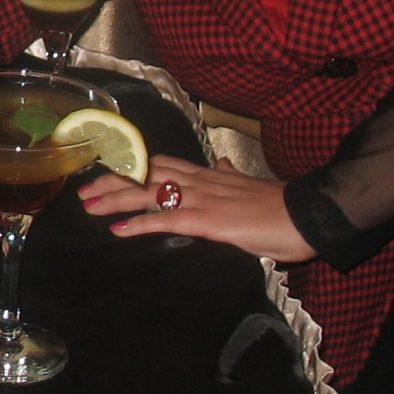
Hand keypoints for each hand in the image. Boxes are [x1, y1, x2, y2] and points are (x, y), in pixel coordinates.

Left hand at [79, 154, 315, 263]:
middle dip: (113, 180)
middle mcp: (201, 181)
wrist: (308, 215)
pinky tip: (118, 230)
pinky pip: (167, 219)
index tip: (106, 167)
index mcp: (210, 174)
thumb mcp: (251, 185)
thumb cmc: (282, 207)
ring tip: (90, 207)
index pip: (163, 163)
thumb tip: (226, 164)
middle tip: (85, 191)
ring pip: (150, 193)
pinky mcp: (210, 221)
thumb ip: (232, 175)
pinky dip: (139, 224)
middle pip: (147, 172)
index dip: (132, 164)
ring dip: (116, 199)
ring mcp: (204, 199)